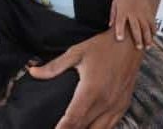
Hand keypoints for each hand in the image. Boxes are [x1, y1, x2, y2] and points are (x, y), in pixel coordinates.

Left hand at [28, 30, 142, 128]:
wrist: (130, 42)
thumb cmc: (102, 46)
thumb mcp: (76, 52)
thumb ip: (54, 66)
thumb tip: (33, 72)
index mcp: (91, 90)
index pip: (73, 119)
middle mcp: (105, 102)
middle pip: (84, 128)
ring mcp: (116, 106)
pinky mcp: (123, 105)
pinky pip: (111, 126)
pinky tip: (90, 127)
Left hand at [109, 0, 155, 49]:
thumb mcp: (115, 3)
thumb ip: (112, 14)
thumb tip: (110, 25)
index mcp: (123, 11)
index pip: (120, 22)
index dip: (119, 30)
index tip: (120, 39)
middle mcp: (133, 13)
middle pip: (135, 27)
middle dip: (137, 38)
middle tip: (138, 48)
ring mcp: (142, 14)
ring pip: (146, 28)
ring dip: (147, 38)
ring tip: (147, 47)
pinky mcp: (149, 14)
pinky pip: (152, 24)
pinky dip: (153, 31)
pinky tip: (153, 38)